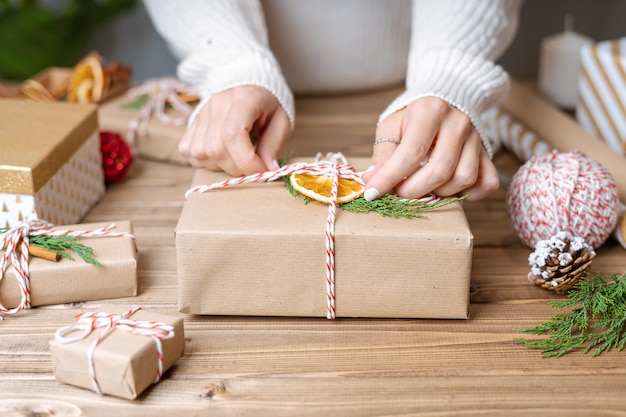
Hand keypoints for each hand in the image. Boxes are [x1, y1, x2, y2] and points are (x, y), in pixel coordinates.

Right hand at [178, 85, 290, 175]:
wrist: (249, 87)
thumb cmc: (268, 106)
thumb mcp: (281, 122)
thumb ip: (273, 146)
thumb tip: (268, 171)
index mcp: (243, 99)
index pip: (233, 134)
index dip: (247, 161)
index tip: (261, 171)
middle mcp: (217, 104)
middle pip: (216, 149)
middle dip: (237, 167)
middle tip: (253, 166)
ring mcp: (201, 113)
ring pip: (201, 154)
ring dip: (222, 166)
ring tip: (238, 157)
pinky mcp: (191, 124)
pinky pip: (190, 152)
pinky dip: (207, 162)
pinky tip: (222, 155)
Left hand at [361, 96, 498, 201]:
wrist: (444, 100)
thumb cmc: (413, 117)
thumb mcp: (391, 126)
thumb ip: (383, 154)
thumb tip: (372, 180)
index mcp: (431, 111)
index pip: (411, 152)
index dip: (390, 177)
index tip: (372, 193)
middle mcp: (458, 123)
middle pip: (440, 170)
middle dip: (413, 190)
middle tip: (397, 192)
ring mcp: (476, 139)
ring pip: (464, 178)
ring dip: (439, 193)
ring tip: (422, 187)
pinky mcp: (487, 153)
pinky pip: (487, 182)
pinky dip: (469, 194)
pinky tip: (449, 190)